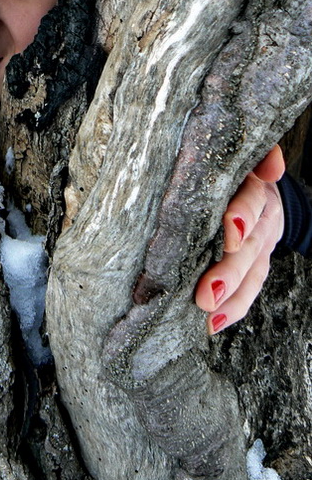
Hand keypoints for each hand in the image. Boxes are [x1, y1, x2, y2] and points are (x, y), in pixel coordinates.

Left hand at [195, 144, 284, 333]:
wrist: (264, 185)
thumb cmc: (239, 172)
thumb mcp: (248, 158)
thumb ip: (261, 156)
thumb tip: (273, 164)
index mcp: (255, 188)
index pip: (252, 201)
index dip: (243, 215)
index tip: (230, 230)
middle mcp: (263, 220)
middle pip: (249, 247)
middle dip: (229, 271)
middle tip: (207, 292)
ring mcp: (262, 245)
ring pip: (251, 273)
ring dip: (231, 296)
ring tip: (208, 313)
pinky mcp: (258, 264)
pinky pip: (250, 288)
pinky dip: (233, 308)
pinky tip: (213, 323)